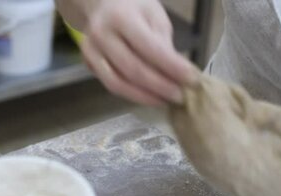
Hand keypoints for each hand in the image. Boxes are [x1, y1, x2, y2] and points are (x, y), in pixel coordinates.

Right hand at [79, 0, 195, 105]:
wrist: (102, 4)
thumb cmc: (133, 7)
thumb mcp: (154, 16)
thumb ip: (164, 44)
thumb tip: (177, 75)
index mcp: (122, 18)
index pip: (150, 49)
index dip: (173, 68)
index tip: (192, 80)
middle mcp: (102, 35)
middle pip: (133, 70)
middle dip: (160, 87)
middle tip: (181, 96)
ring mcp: (90, 52)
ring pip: (118, 84)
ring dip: (144, 97)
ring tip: (165, 101)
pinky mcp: (87, 64)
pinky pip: (110, 85)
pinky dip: (131, 94)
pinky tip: (148, 96)